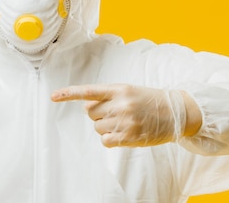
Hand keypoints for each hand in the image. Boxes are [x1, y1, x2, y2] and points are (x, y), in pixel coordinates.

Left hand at [51, 84, 197, 147]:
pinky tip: (123, 133)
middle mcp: (119, 104)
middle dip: (99, 113)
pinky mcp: (128, 136)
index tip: (53, 96)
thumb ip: (108, 96)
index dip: (69, 94)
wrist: (175, 112)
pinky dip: (110, 138)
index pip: (89, 91)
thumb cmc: (150, 100)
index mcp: (118, 89)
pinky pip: (105, 140)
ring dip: (106, 126)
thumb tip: (87, 107)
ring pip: (97, 127)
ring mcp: (124, 121)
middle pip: (90, 112)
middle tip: (116, 112)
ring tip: (124, 122)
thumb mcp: (129, 90)